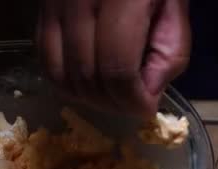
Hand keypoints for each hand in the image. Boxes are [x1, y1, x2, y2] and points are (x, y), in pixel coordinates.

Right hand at [37, 0, 190, 116]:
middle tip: (134, 105)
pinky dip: (68, 83)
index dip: (133, 100)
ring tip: (116, 96)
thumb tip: (145, 97)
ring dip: (92, 99)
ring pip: (63, 75)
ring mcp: (55, 3)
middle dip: (115, 104)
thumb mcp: (175, 10)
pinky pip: (45, 60)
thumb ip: (168, 54)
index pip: (118, 68)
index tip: (148, 109)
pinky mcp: (41, 8)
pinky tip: (91, 83)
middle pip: (89, 76)